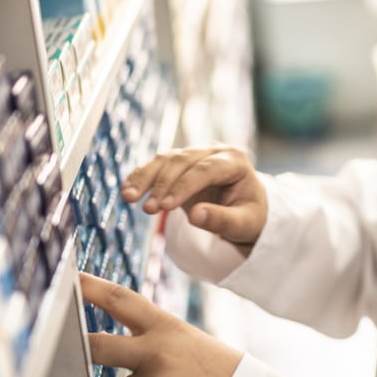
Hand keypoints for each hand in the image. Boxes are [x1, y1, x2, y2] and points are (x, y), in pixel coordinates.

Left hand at [81, 272, 242, 376]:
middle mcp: (155, 354)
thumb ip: (151, 339)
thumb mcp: (188, 340)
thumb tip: (106, 346)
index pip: (121, 300)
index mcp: (166, 327)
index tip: (69, 278)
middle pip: (99, 346)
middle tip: (64, 345)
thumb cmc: (216, 371)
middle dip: (81, 346)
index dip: (90, 287)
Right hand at [122, 145, 266, 251]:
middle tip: (147, 209)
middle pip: (183, 161)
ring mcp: (196, 154)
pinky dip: (141, 177)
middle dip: (162, 184)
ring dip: (145, 177)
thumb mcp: (243, 225)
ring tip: (129, 198)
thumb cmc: (248, 217)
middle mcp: (215, 151)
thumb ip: (222, 220)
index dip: (184, 186)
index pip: (206, 170)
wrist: (245, 209)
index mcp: (235, 161)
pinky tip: (127, 190)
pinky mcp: (180, 163)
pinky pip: (157, 165)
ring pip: (166, 159)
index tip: (165, 207)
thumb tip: (196, 216)